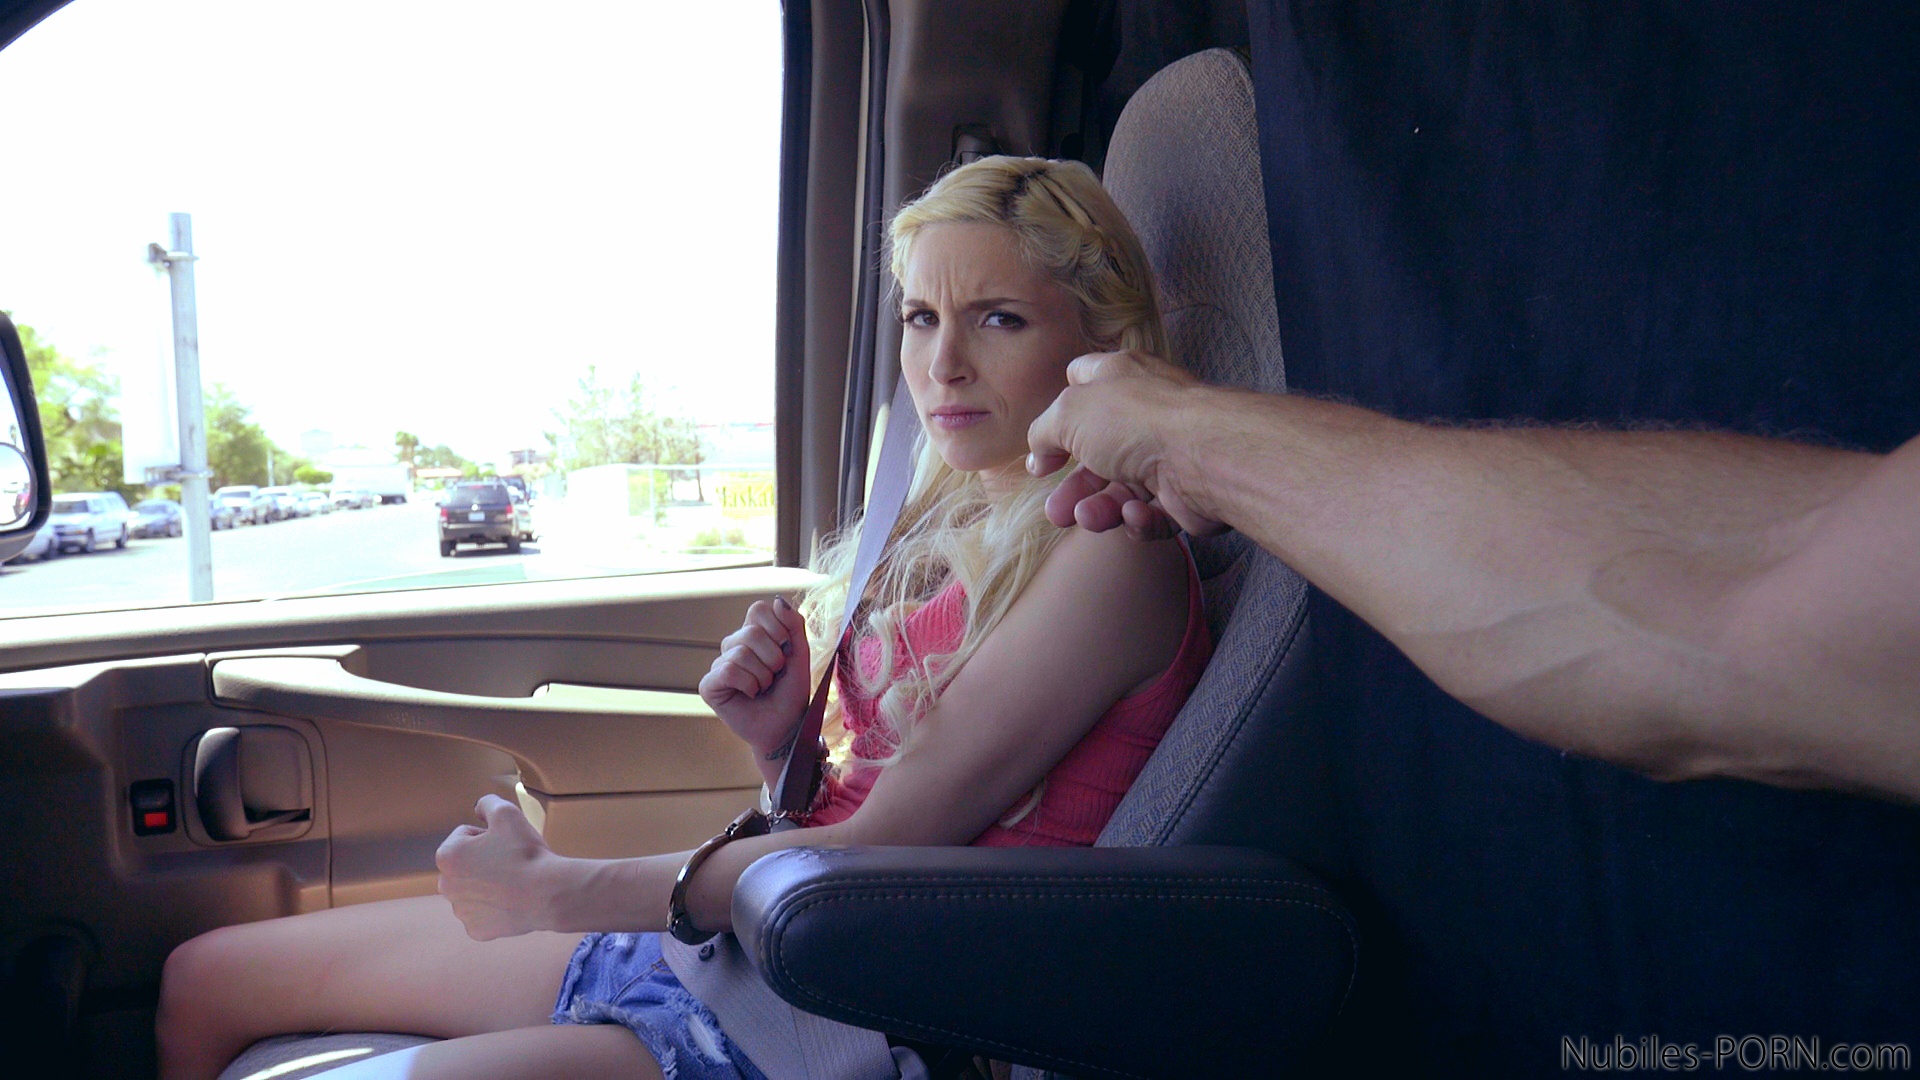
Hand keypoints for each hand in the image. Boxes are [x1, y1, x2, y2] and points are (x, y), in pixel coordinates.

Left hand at [436, 794, 569, 940]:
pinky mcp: (477, 931)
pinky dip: (496, 908)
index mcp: (447, 856)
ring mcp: (461, 911)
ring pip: (474, 890)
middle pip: (466, 865)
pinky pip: (484, 914)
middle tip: (511, 861)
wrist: (548, 893)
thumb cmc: (525, 853)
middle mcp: (445, 886)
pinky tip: (512, 901)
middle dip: (483, 861)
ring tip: (513, 882)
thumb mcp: (507, 813)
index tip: (506, 843)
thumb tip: (478, 807)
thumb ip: (487, 803)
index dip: (489, 835)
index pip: (465, 836)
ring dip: (488, 884)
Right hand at [698, 596, 812, 759]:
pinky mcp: (709, 685)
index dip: (778, 628)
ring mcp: (719, 664)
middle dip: (773, 658)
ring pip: (741, 653)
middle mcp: (733, 646)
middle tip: (775, 676)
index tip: (786, 651)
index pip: (758, 609)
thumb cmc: (791, 693)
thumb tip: (777, 600)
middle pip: (751, 632)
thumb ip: (793, 625)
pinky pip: (728, 671)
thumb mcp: (800, 655)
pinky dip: (748, 685)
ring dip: (763, 676)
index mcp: (753, 634)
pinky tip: (749, 695)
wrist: (785, 727)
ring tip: (763, 688)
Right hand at [1026, 350, 1228, 538]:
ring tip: (1085, 518)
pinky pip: (1153, 512)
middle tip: (1055, 511)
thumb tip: (1039, 452)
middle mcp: (1146, 414)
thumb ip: (1044, 431)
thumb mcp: (1069, 413)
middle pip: (1099, 452)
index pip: (1083, 381)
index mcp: (1121, 378)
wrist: (1205, 456)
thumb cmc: (1136, 421)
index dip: (1059, 412)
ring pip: (1123, 489)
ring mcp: (1168, 454)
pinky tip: (1134, 515)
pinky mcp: (1186, 494)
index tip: (1045, 447)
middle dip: (1074, 486)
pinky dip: (1138, 519)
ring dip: (1099, 507)